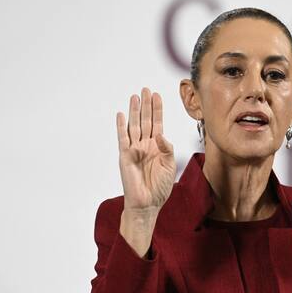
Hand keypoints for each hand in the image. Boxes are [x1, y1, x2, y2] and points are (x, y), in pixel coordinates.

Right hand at [116, 87, 175, 213]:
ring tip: (135, 96)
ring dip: (135, 111)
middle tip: (146, 89)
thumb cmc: (160, 187)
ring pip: (134, 125)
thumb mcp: (170, 165)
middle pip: (146, 121)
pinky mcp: (125, 156)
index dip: (158, 110)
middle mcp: (145, 145)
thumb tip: (161, 134)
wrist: (148, 203)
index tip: (158, 95)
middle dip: (146, 105)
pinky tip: (121, 115)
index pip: (157, 124)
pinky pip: (122, 138)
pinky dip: (121, 126)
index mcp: (157, 147)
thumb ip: (167, 148)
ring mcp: (134, 149)